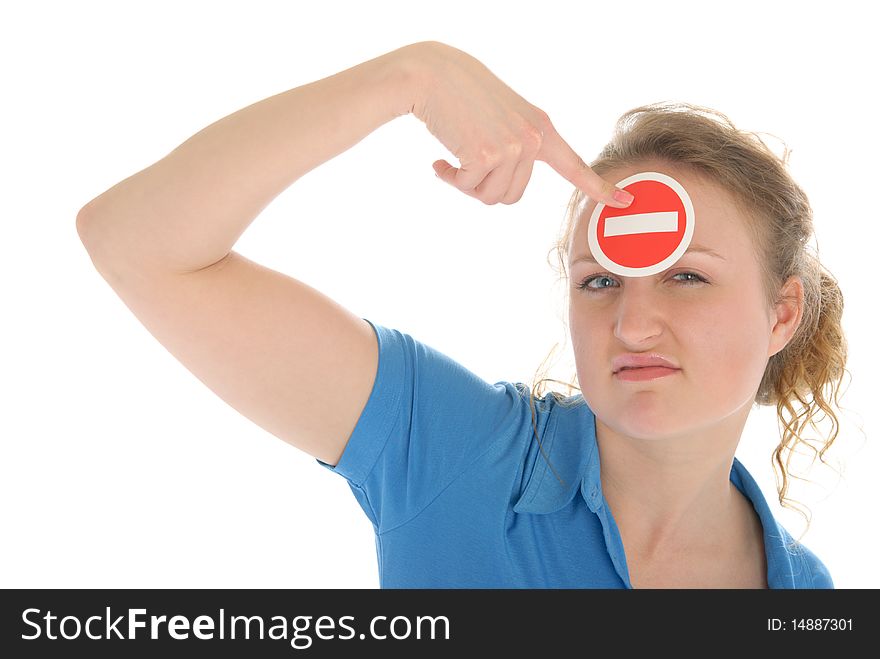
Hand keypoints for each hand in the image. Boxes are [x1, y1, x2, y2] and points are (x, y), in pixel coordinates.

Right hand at [407, 41, 633, 207]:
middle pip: (511, 196)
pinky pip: (467, 188)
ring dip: (465, 183)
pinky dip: (449, 178)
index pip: (572, 165)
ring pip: (489, 197)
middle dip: (483, 187)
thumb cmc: (461, 97)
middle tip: (464, 164)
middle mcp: (533, 139)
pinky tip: (439, 160)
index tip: (624, 200)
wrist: (433, 74)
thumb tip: (504, 191)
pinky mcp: (488, 155)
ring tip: (452, 158)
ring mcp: (513, 147)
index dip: (597, 187)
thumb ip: (515, 147)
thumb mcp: (501, 119)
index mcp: (541, 129)